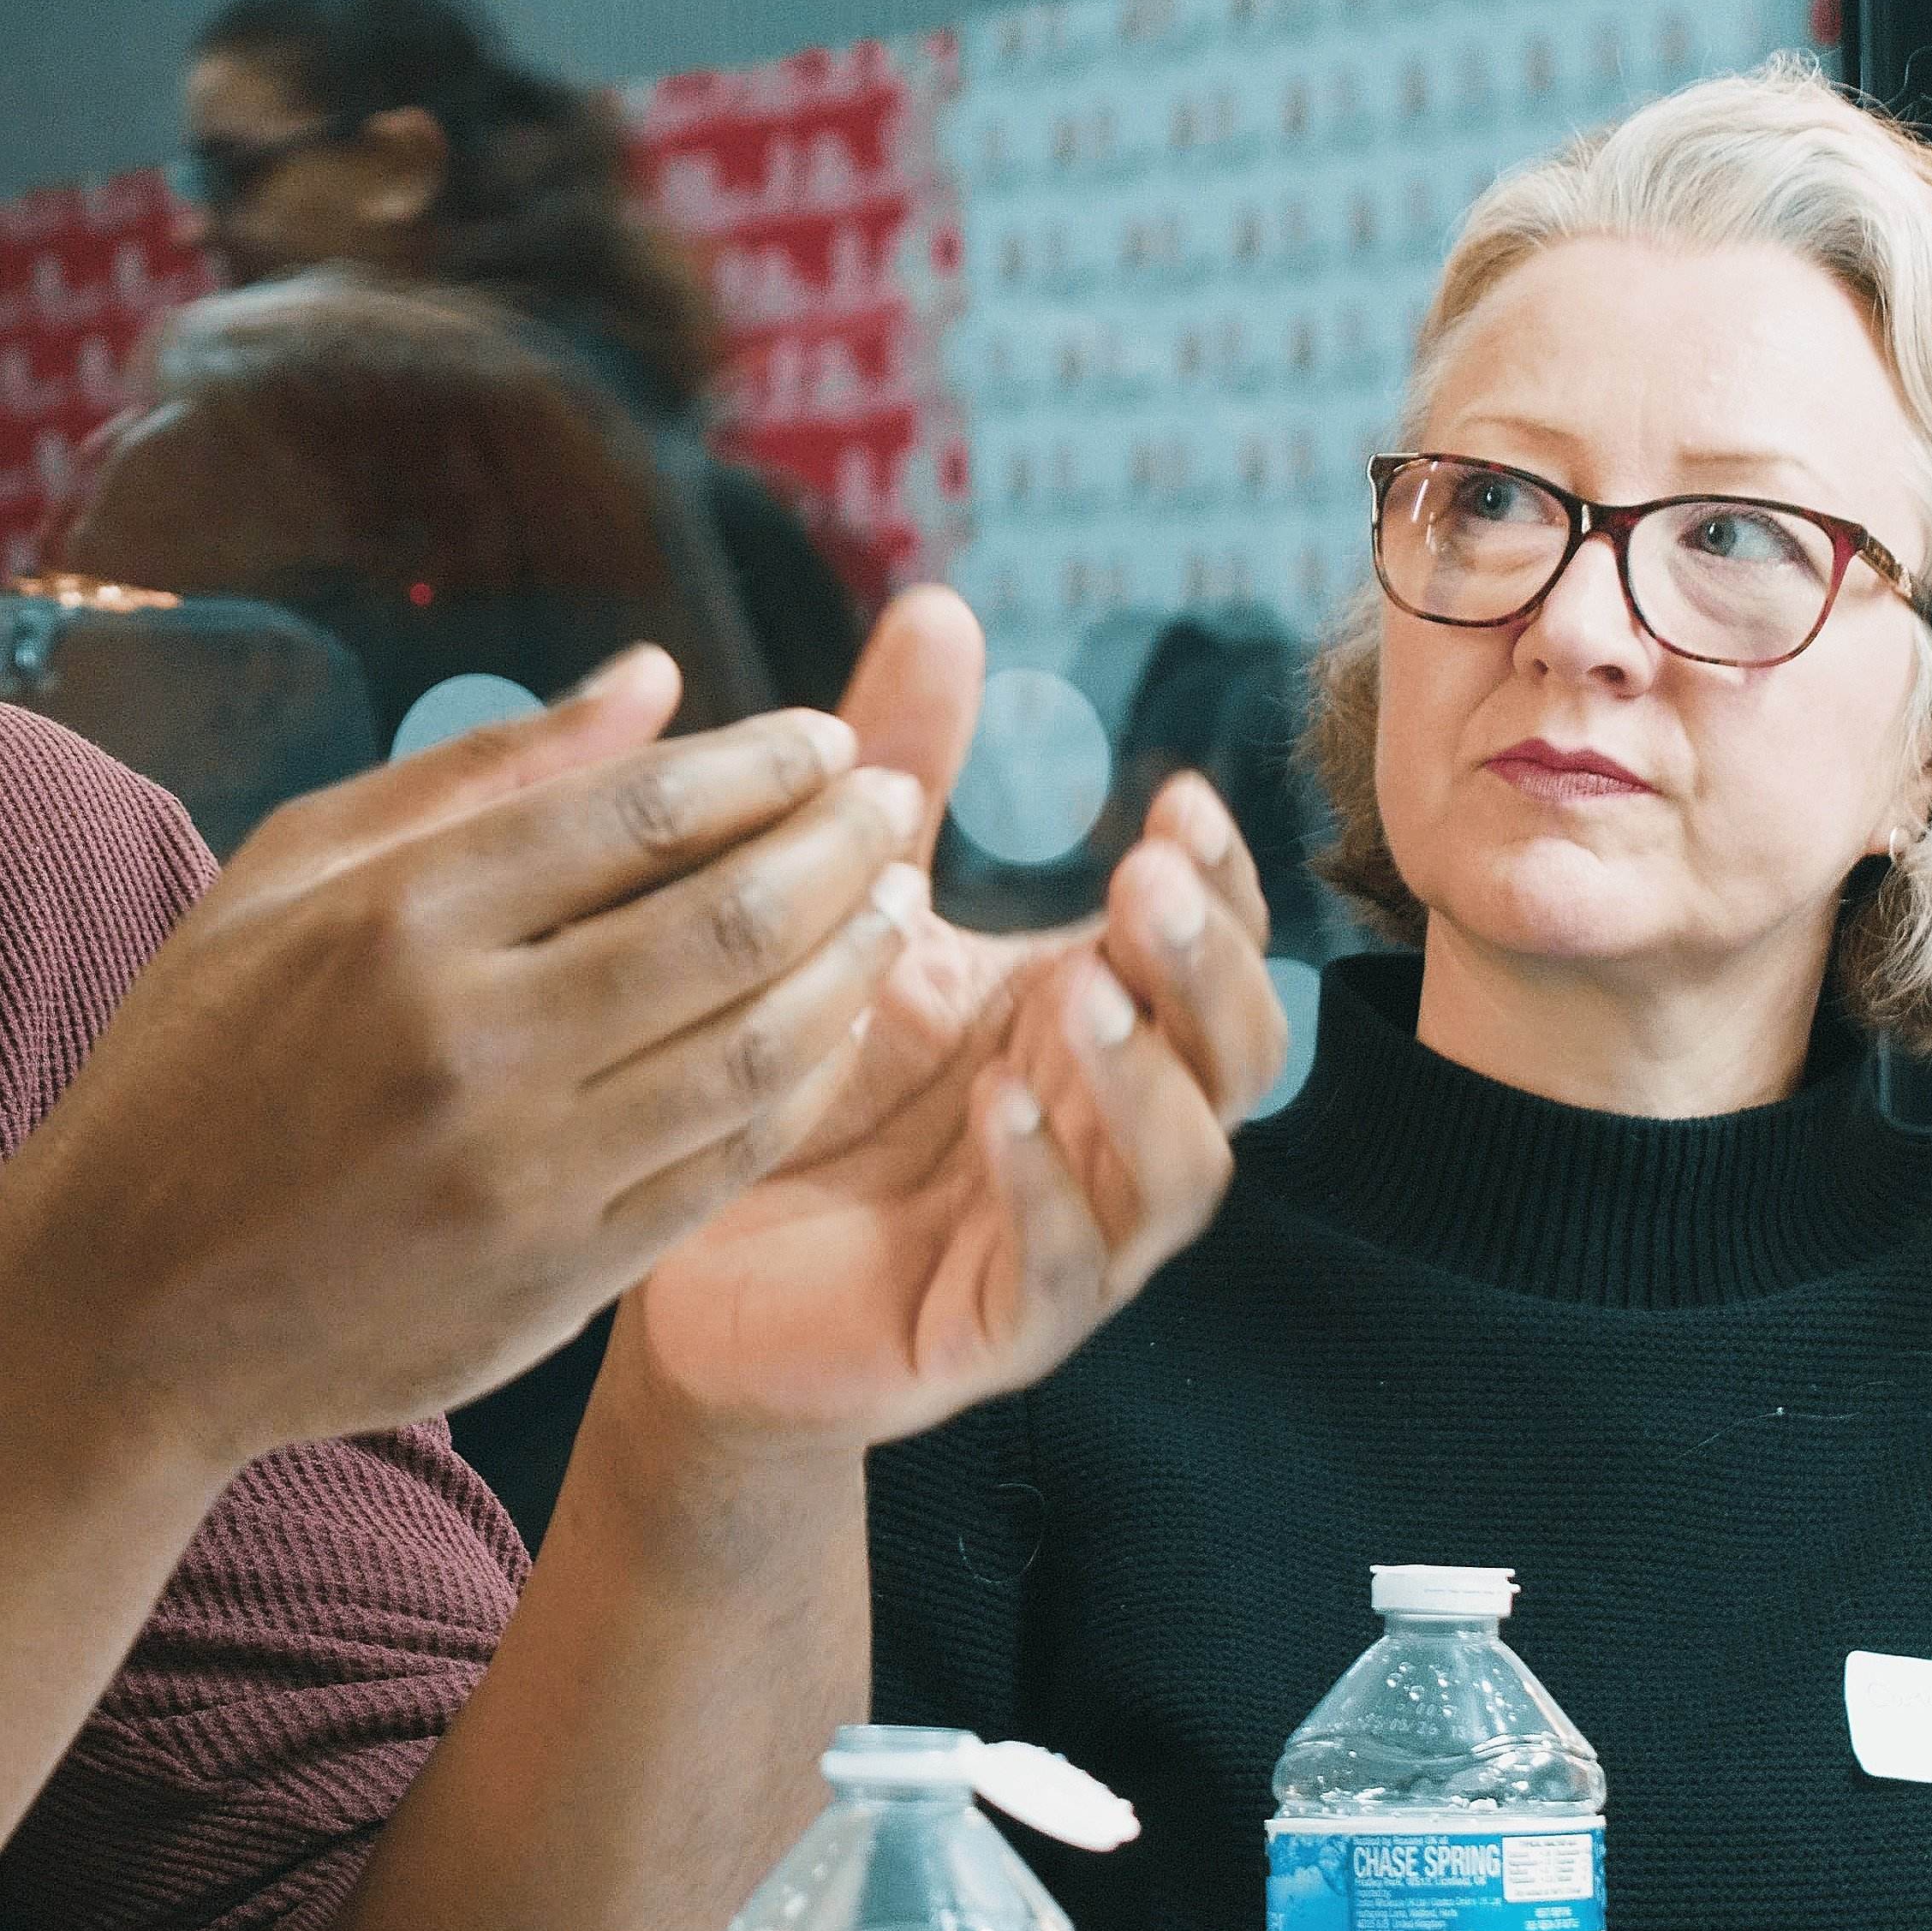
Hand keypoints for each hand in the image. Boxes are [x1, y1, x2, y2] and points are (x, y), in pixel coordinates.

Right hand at [1, 649, 933, 1474]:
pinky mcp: (556, 1277)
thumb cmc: (199, 1055)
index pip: (636, 813)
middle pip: (723, 922)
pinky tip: (838, 1025)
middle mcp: (466, 1042)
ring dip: (851, 964)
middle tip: (899, 803)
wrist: (128, 1303)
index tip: (830, 738)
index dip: (761, 765)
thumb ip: (482, 771)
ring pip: (753, 1049)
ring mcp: (521, 1173)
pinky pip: (728, 1164)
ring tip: (896, 901)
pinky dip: (805, 1084)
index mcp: (395, 919)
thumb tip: (655, 677)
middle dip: (840, 849)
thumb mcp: (292, 873)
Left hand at [625, 588, 1287, 1452]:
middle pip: (1236, 1056)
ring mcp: (1071, 1239)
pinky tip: (1002, 1114)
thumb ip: (909, 768)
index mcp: (1101, 1026)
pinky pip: (1061, 1272)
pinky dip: (1047, 1192)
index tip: (1174, 800)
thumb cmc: (804, 1079)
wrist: (695, 1262)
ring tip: (1080, 991)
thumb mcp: (861, 910)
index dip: (1223, 882)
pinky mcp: (997, 1329)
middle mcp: (1114, 1131)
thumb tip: (942, 600)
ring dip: (1145, 1078)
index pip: (1218, 952)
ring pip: (1179, 1173)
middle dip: (1209, 965)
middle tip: (1146, 880)